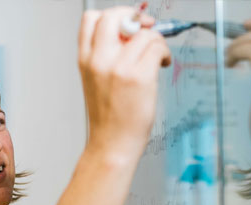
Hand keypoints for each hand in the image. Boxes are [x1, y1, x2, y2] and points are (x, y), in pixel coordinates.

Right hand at [78, 7, 170, 155]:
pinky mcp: (139, 77)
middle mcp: (99, 60)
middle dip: (135, 16)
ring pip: (143, 32)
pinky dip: (165, 53)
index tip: (127, 24)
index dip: (113, 15)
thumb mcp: (96, 81)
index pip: (91, 19)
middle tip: (145, 28)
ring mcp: (119, 67)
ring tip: (157, 55)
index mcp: (85, 60)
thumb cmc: (108, 117)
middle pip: (115, 16)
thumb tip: (131, 33)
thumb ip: (106, 55)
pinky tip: (163, 64)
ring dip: (157, 39)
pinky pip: (157, 47)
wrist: (111, 143)